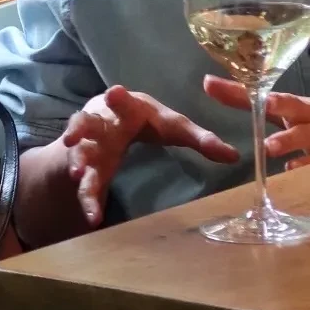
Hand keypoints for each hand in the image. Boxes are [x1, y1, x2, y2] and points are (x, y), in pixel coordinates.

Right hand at [62, 84, 238, 226]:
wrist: (109, 123)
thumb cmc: (144, 120)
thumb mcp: (172, 126)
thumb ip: (200, 139)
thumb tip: (235, 156)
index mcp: (125, 107)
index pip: (122, 100)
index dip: (118, 99)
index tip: (115, 93)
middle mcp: (101, 123)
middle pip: (87, 123)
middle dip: (79, 129)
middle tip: (74, 138)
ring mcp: (89, 146)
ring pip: (79, 154)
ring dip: (78, 165)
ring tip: (78, 176)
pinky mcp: (86, 169)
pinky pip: (85, 185)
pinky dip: (87, 200)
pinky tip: (93, 217)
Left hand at [202, 76, 309, 168]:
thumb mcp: (302, 114)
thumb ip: (270, 112)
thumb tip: (237, 104)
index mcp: (299, 106)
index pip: (263, 95)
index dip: (236, 90)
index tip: (208, 84)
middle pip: (289, 105)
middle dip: (271, 103)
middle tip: (256, 102)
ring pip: (305, 135)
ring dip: (287, 140)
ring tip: (270, 146)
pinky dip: (309, 166)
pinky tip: (294, 170)